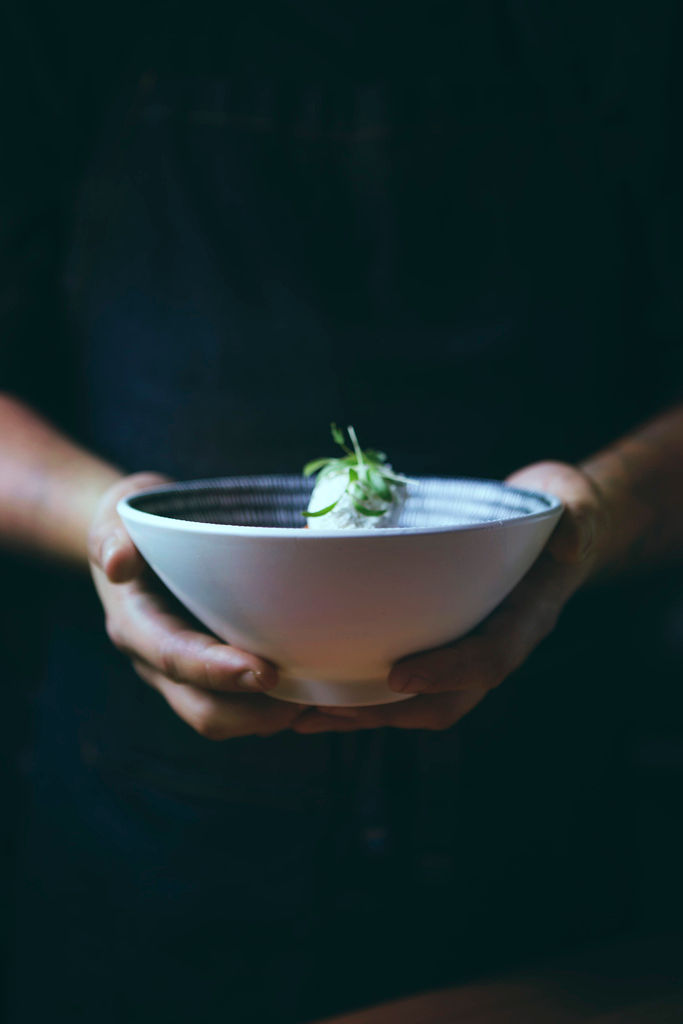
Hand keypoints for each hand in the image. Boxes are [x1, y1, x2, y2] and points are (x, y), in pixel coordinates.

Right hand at [88, 473, 304, 738]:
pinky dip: (274, 707)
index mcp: (136, 625)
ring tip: (321, 698)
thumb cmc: (136, 519)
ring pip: (226, 719)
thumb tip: (117, 563)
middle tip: (310, 697)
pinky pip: (241, 708)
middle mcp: (156, 661)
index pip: (177, 659)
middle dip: (255, 712)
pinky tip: (314, 688)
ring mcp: (183, 675)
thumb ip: (113, 536)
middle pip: (204, 711)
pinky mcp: (208, 676)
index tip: (268, 672)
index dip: (220, 672)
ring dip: (271, 717)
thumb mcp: (119, 515)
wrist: (132, 537)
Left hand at [293, 461, 608, 734]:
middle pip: (447, 700)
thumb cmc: (561, 511)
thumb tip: (571, 541)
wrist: (558, 526)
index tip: (397, 676)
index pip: (490, 658)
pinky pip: (403, 680)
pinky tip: (314, 692)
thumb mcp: (576, 504)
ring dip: (363, 712)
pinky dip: (361, 691)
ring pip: (418, 701)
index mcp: (526, 619)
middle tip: (330, 711)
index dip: (447, 672)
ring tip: (303, 716)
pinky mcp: (442, 640)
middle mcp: (495, 643)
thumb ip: (578, 519)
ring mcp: (467, 646)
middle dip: (388, 712)